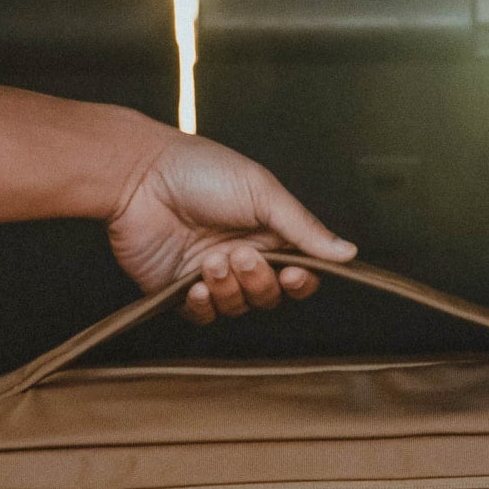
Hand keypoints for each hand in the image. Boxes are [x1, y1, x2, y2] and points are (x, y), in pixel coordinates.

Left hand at [107, 131, 355, 323]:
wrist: (139, 176)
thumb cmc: (201, 171)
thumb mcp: (262, 192)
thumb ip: (304, 228)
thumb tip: (349, 253)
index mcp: (268, 234)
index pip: (299, 273)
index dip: (300, 281)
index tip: (294, 273)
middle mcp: (242, 257)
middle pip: (269, 295)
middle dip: (258, 281)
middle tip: (239, 254)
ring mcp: (211, 276)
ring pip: (238, 307)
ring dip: (229, 288)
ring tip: (209, 260)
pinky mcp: (179, 291)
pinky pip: (204, 316)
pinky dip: (205, 305)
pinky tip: (195, 285)